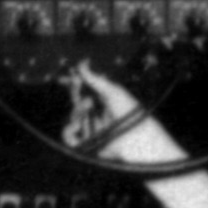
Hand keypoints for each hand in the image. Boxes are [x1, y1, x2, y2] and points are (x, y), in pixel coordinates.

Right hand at [64, 62, 184, 165]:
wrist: (137, 138)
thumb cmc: (130, 113)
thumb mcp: (113, 91)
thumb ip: (95, 79)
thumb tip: (81, 64)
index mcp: (102, 100)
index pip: (83, 90)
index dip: (75, 84)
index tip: (72, 78)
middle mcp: (96, 114)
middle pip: (76, 102)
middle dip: (77, 96)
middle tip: (87, 95)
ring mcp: (91, 129)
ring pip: (72, 118)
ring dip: (77, 112)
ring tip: (88, 108)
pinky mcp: (88, 143)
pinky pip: (70, 139)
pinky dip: (70, 132)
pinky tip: (78, 126)